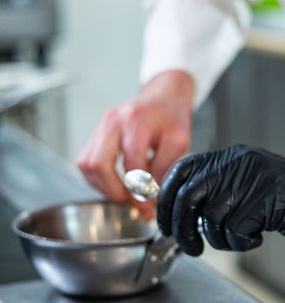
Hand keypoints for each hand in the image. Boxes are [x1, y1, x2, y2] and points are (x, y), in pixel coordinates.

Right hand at [77, 69, 194, 216]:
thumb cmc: (171, 118)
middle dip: (114, 191)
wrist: (162, 96)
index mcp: (136, 121)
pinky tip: (116, 183)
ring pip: (87, 165)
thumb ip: (165, 169)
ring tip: (125, 194)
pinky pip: (85, 162)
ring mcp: (100, 126)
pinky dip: (98, 179)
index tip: (147, 206)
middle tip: (131, 202)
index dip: (138, 190)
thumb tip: (150, 197)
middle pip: (99, 164)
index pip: (131, 163)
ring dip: (104, 187)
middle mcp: (112, 121)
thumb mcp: (179, 142)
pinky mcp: (95, 134)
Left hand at [157, 145, 284, 255]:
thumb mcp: (247, 184)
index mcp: (229, 157)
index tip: (165, 224)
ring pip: (212, 217)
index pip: (181, 171)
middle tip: (191, 248)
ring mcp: (252, 178)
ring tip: (239, 239)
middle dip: (183, 229)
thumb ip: (217, 190)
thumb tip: (178, 213)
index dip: (166, 201)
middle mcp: (237, 162)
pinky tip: (257, 237)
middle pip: (188, 197)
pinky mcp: (266, 197)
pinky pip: (236, 229)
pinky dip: (242, 242)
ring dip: (220, 240)